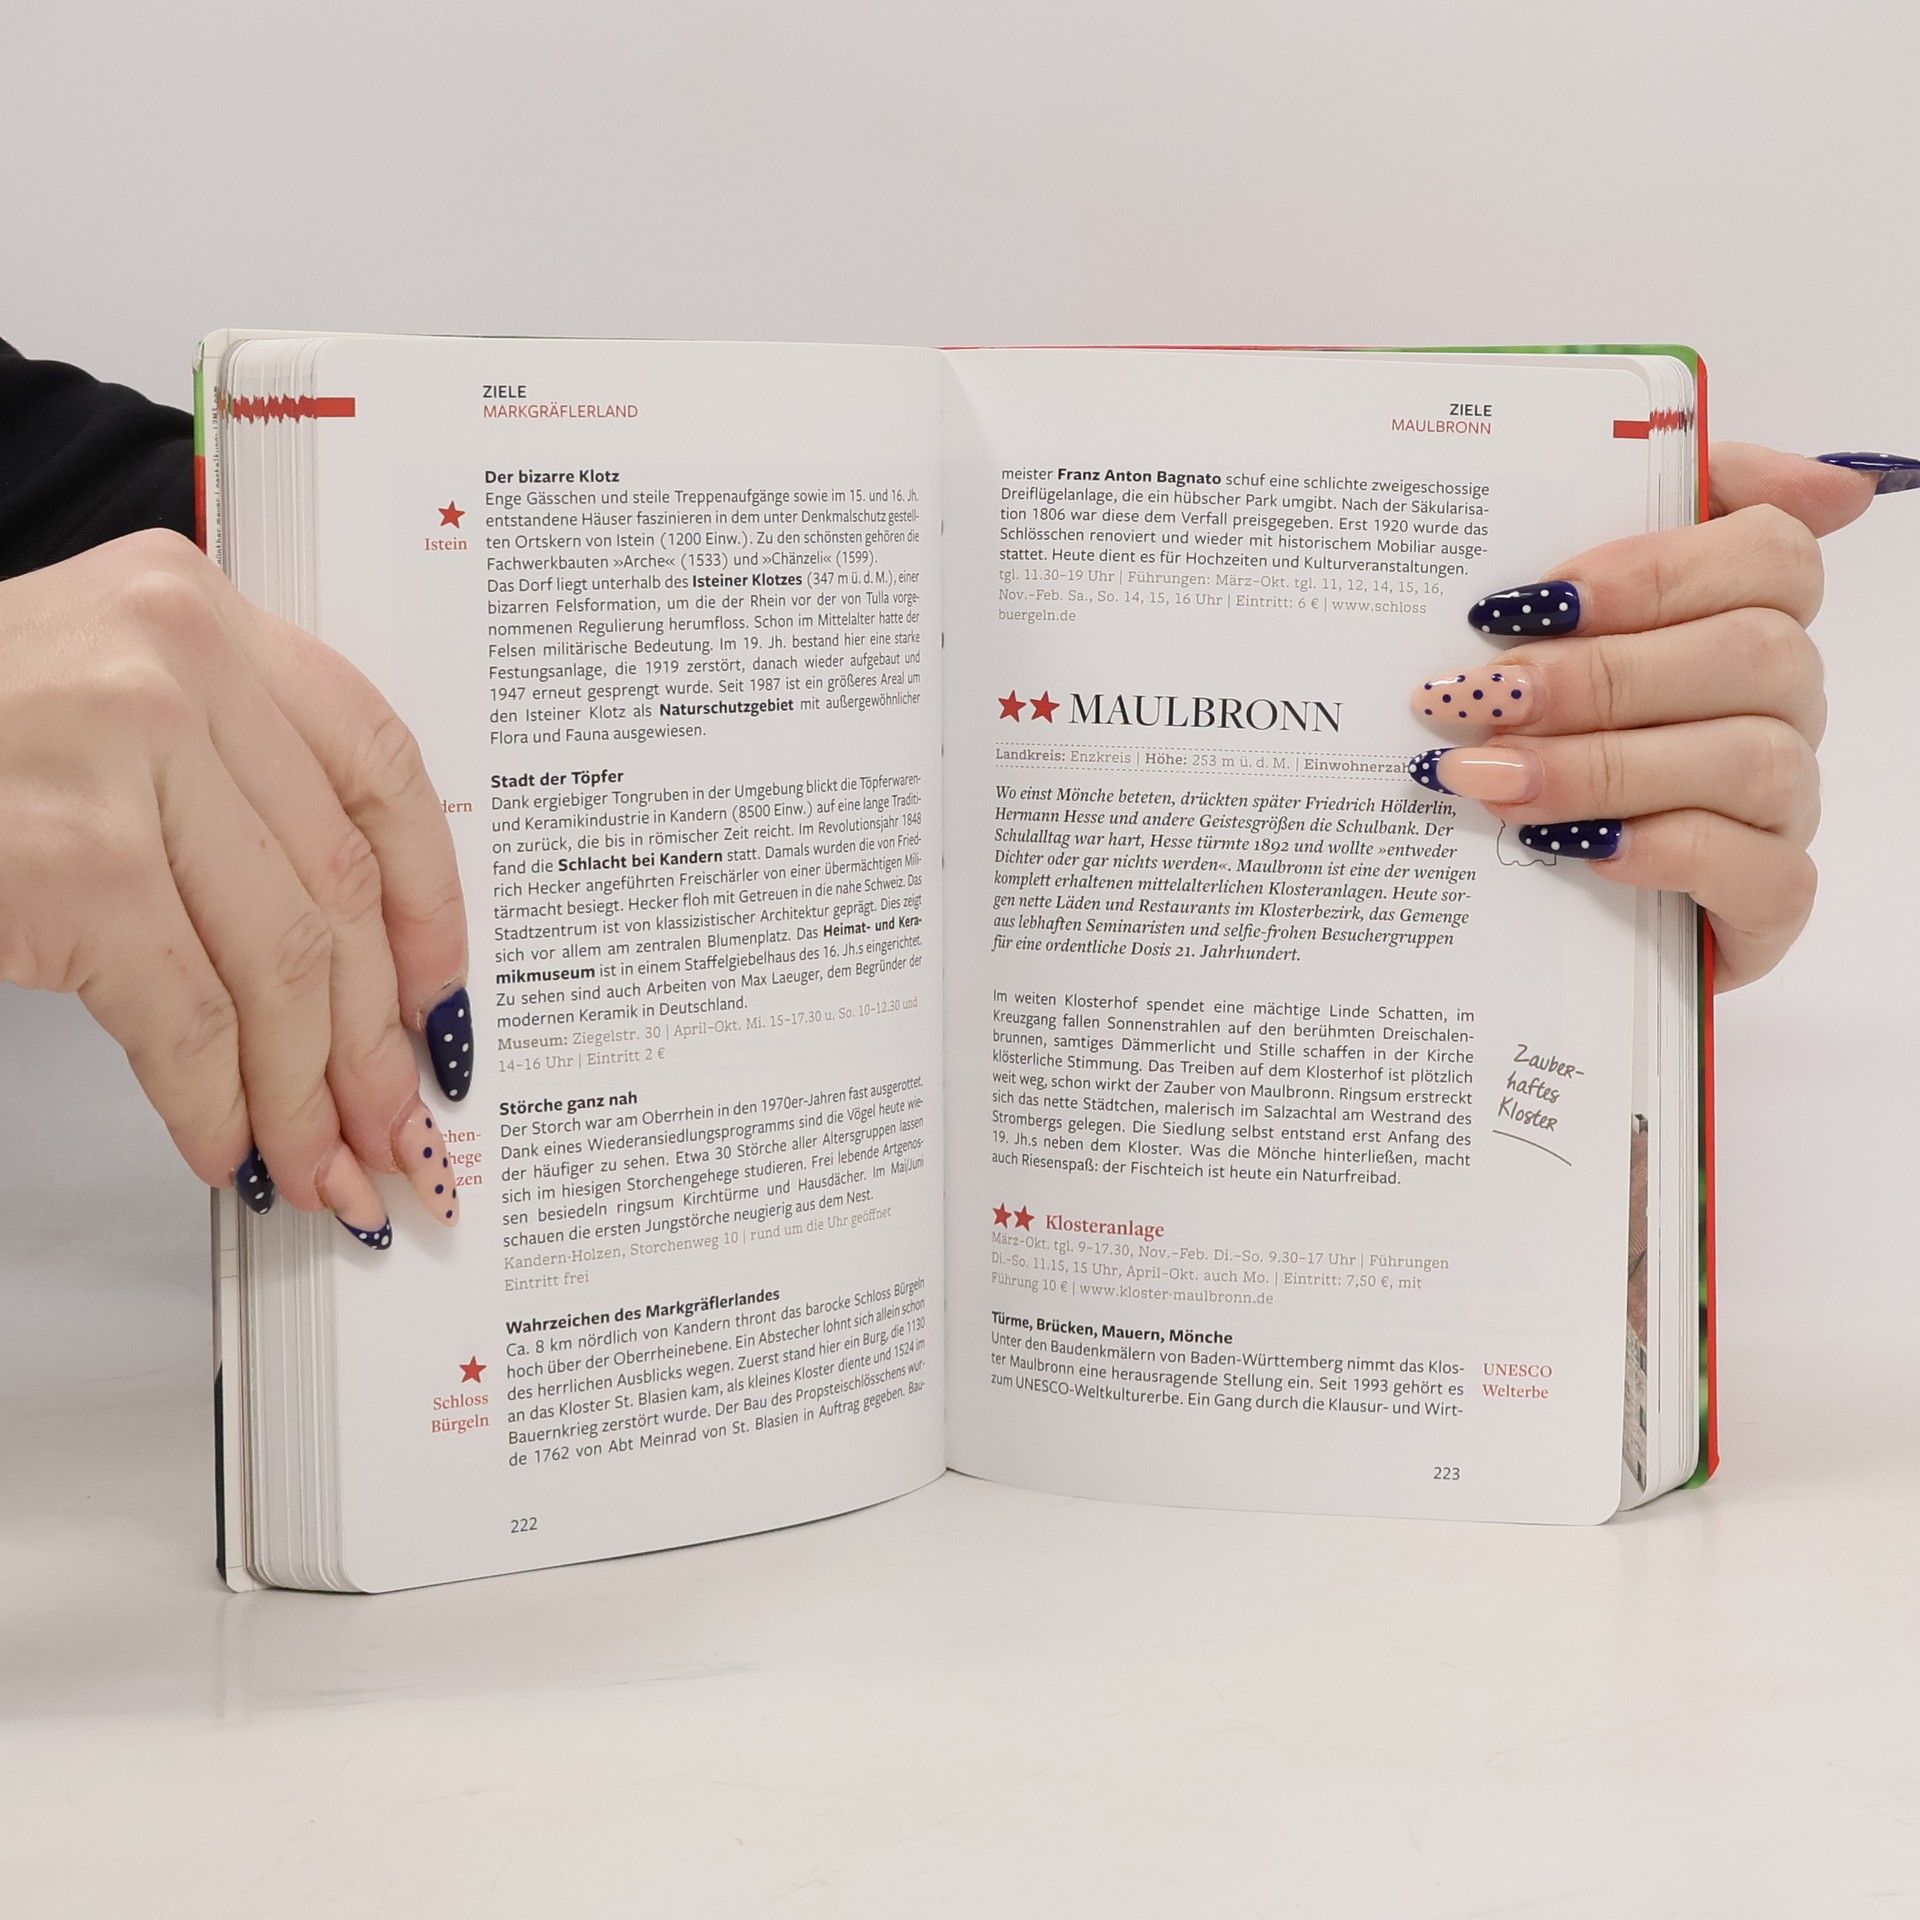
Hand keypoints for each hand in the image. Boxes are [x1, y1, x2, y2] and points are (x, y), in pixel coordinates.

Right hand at [0, 529, 473, 1241]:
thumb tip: (351, 974)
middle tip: (397, 1128)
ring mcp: (124, 751)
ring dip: (307, 1093)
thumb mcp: (105, 710)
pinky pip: (186, 1014)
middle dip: (374, 1037)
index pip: (380, 769)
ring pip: (279, 960)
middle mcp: (179, 662)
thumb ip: (228, 788)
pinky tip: (226, 1147)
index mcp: (204, 614)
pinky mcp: (70, 857)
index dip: (431, 907)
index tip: (441, 1002)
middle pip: (339, 883)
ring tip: (324, 1166)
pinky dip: (215, 1102)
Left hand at [1406, 443, 1885, 988]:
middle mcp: (1781, 697)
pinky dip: (1666, 852)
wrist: (1543, 883)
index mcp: (1746, 609)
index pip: (1767, 549)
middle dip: (1598, 677)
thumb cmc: (1545, 726)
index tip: (1529, 601)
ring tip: (1486, 780)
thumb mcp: (1544, 613)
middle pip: (1751, 653)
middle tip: (1477, 700)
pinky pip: (1763, 870)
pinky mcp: (1769, 895)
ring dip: (1605, 767)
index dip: (1650, 570)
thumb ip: (1618, 509)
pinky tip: (1575, 848)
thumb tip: (1798, 475)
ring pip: (1751, 759)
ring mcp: (1784, 797)